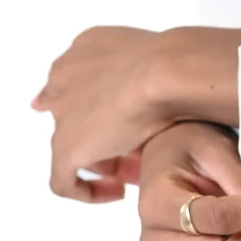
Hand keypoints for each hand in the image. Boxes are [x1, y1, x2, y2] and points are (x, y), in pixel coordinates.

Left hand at [31, 25, 240, 202]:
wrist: (168, 71)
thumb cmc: (178, 61)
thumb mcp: (164, 55)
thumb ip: (152, 67)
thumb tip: (177, 85)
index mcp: (85, 48)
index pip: (78, 82)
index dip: (101, 107)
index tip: (124, 122)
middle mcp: (65, 76)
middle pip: (72, 114)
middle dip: (99, 134)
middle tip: (132, 152)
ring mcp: (62, 113)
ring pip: (71, 145)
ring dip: (101, 160)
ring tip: (132, 173)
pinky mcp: (65, 148)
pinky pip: (63, 181)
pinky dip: (87, 190)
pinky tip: (117, 192)